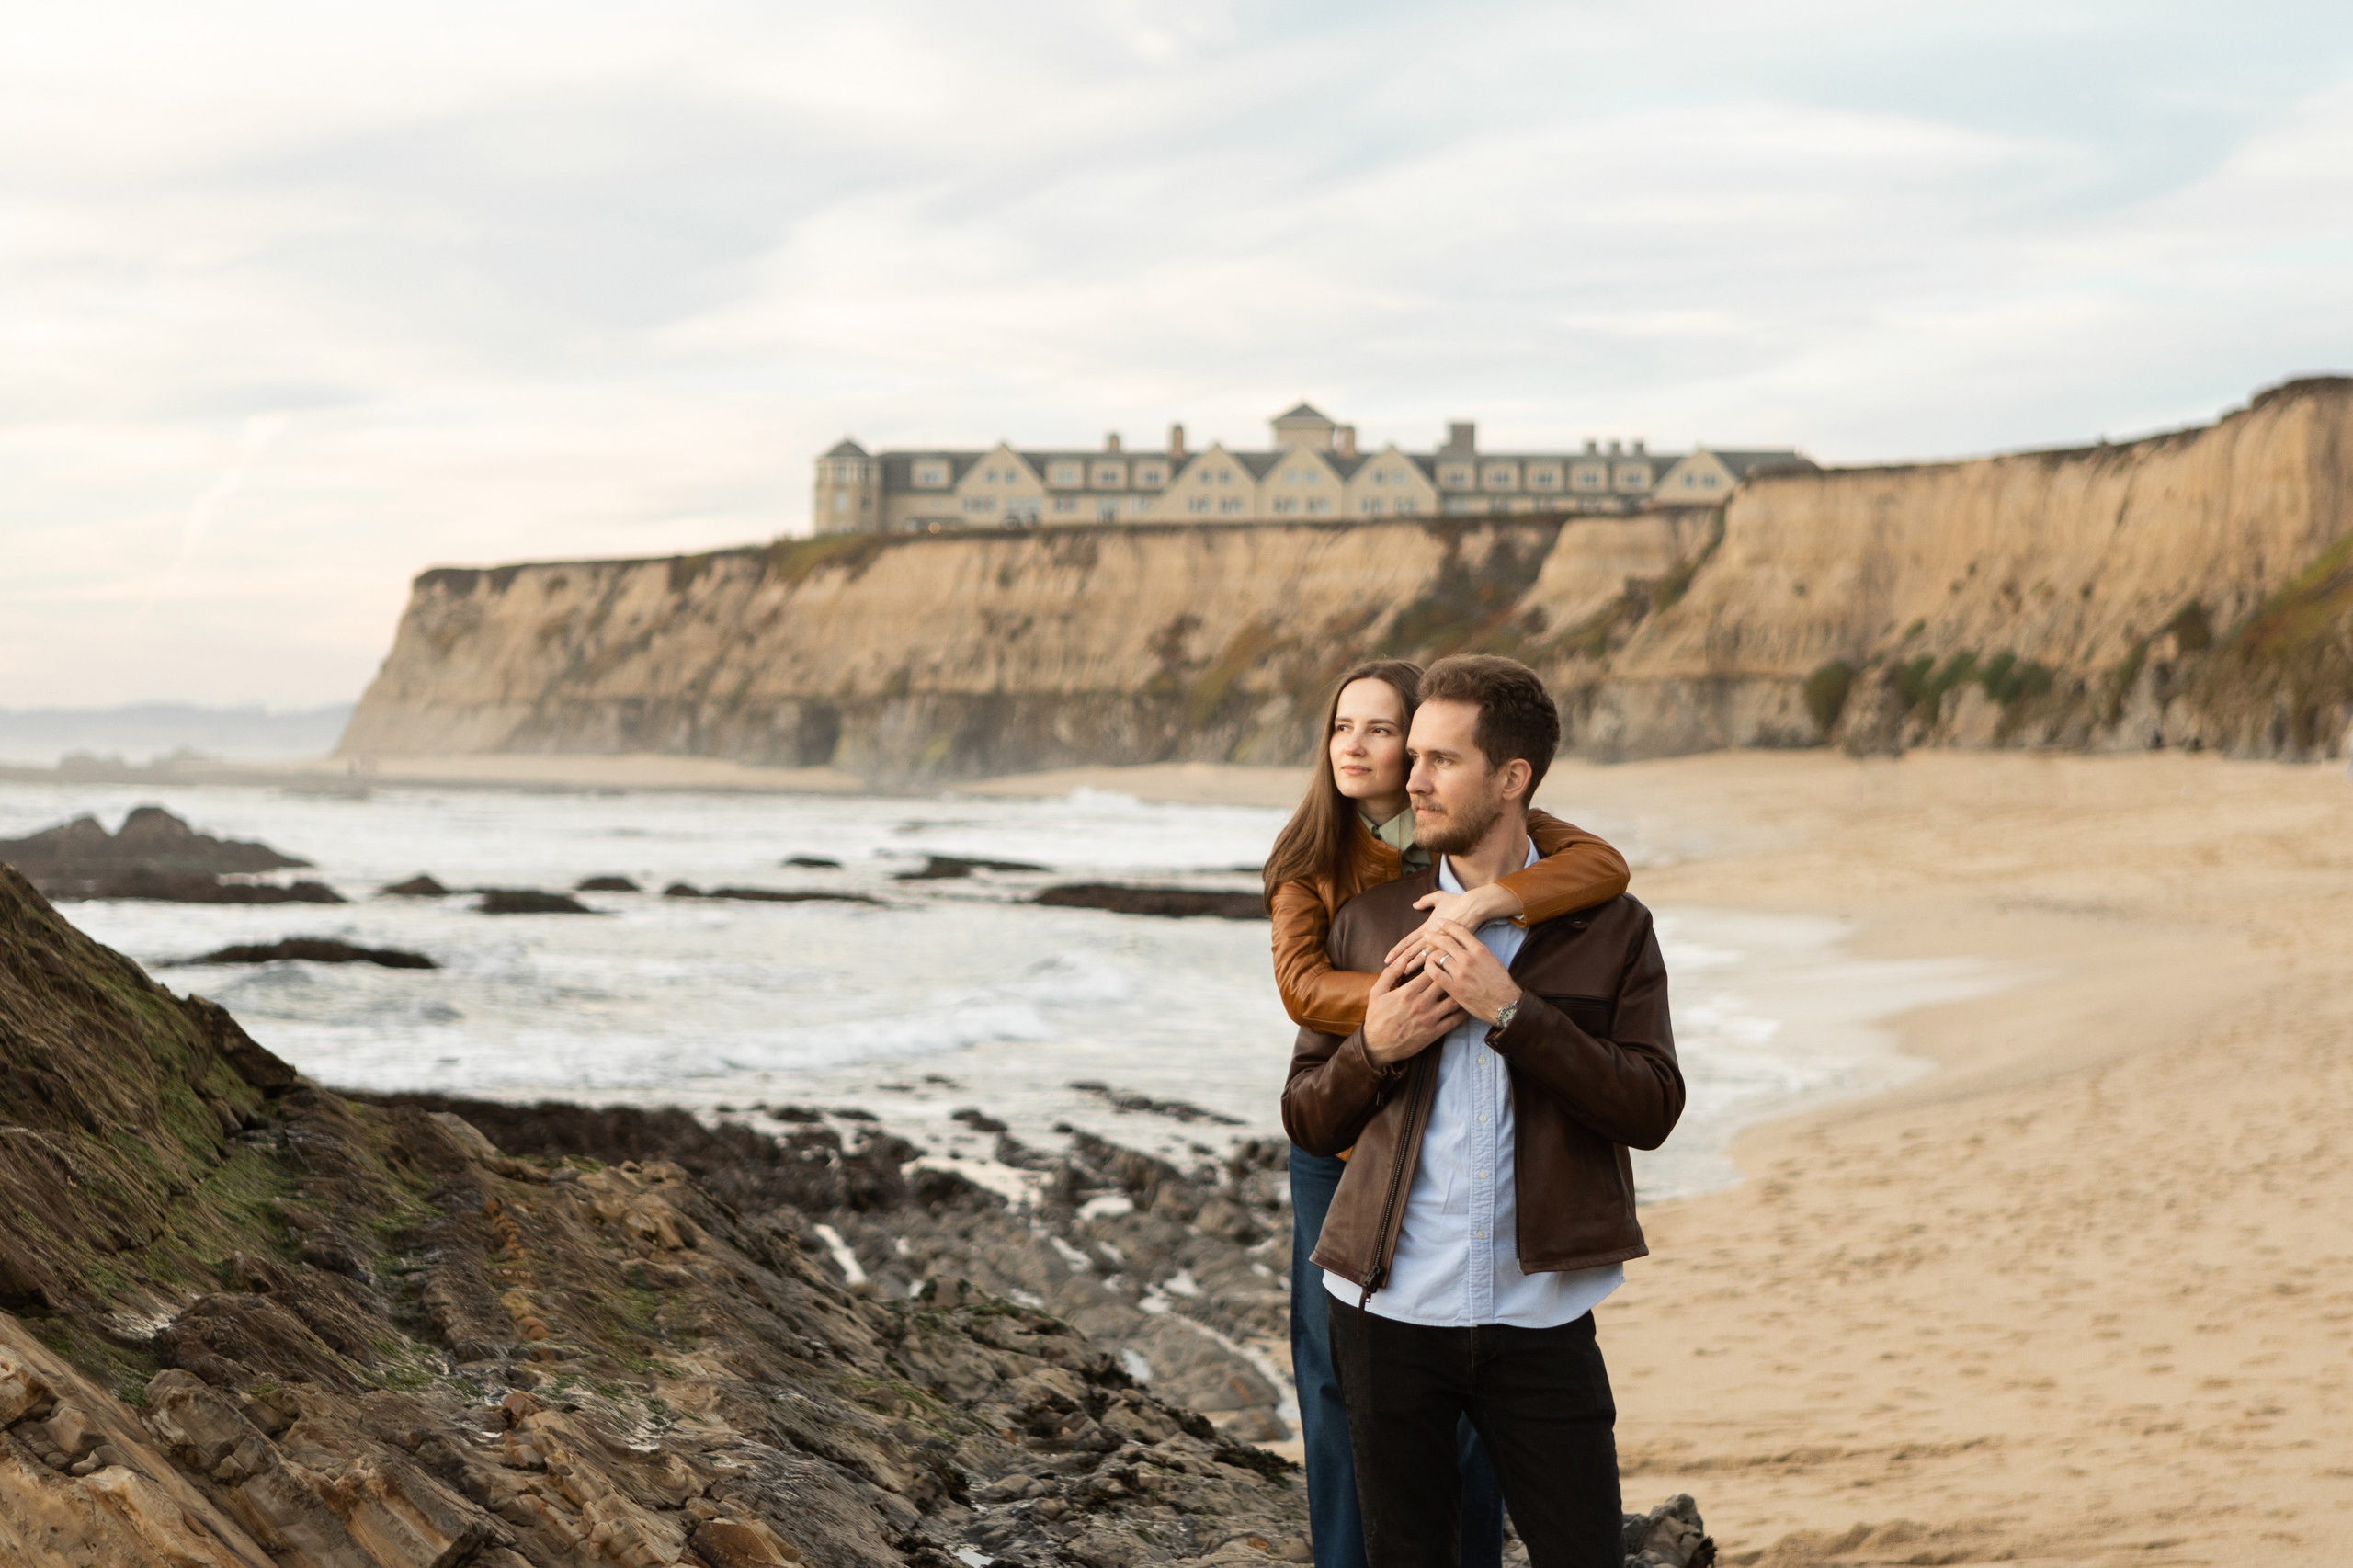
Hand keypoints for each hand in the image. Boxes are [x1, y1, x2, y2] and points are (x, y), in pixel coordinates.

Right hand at [1361, 949, 1465, 1065]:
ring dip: (1460, 990)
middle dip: (1452, 972)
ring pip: (1454, 1000)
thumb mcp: (1377, 992)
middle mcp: (1422, 1003)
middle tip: (1457, 967)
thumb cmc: (1376, 1018)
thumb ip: (1390, 974)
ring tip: (1464, 984)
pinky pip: (1455, 1020)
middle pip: (1446, 982)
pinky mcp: (1435, 1032)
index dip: (1439, 961)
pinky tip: (1466, 1004)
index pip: (1431, 969)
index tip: (1442, 957)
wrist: (1377, 1047)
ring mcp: (1430, 1018)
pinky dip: (1463, 1011)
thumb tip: (1402, 958)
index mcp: (1408, 991)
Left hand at [1383, 882, 1521, 968]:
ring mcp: (1443, 943)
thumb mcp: (1439, 896)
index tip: (1387, 957)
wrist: (1475, 906)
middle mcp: (1432, 936)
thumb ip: (1425, 900)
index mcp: (1427, 926)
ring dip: (1413, 966)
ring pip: (1424, 957)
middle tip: (1388, 969)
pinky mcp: (1454, 948)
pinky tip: (1427, 974)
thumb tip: (1415, 904)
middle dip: (1400, 960)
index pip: (1408, 940)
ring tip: (1402, 975)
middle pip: (1412, 950)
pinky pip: (1440, 959)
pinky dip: (1432, 966)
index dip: (1397, 949)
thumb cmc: (1457, 900)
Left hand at [1412, 919, 1522, 1025]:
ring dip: (1431, 954)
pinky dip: (1429, 968)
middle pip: (1445, 942)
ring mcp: (1460, 973)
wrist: (1504, 1004)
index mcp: (1480, 950)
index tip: (1439, 922)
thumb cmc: (1500, 983)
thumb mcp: (1492, 960)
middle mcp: (1469, 959)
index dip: (1447, 925)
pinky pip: (1435, 973)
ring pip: (1438, 956)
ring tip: (1427, 955)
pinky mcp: (1454, 987)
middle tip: (1426, 935)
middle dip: (1433, 936)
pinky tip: (1428, 967)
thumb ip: (1477, 951)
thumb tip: (1464, 944)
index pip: (1460, 931)